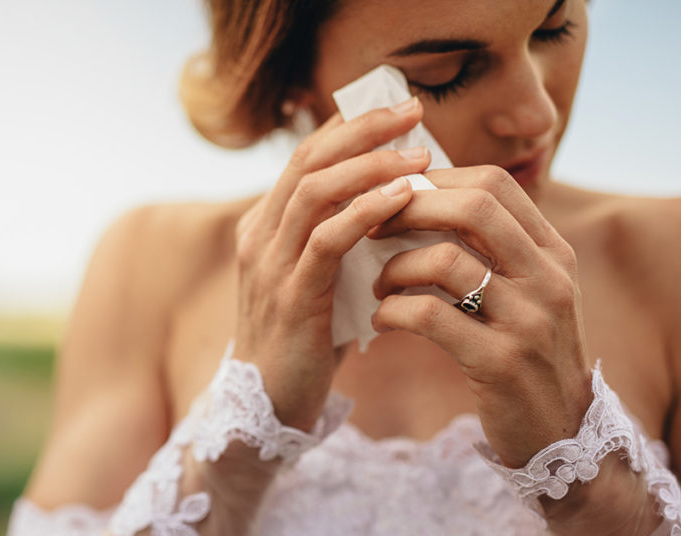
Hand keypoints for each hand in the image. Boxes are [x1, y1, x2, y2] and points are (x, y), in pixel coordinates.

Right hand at [233, 97, 430, 430]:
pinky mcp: (291, 297)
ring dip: (371, 166)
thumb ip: (343, 241)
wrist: (270, 405)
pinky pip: (327, 241)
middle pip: (309, 160)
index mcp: (266, 226)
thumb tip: (400, 202)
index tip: (399, 109)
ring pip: (315, 192)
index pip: (307, 157)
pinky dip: (365, 214)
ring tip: (420, 156)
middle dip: (363, 129)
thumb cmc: (306, 340)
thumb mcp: (322, 279)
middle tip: (413, 111)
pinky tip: (402, 200)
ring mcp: (270, 264)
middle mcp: (260, 235)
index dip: (351, 126)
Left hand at [369, 166, 593, 466]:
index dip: (436, 180)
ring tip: (378, 285)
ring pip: (444, 260)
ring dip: (395, 267)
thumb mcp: (529, 292)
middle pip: (472, 206)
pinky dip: (393, 312)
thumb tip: (427, 197)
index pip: (493, 183)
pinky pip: (430, 316)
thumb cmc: (527, 354)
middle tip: (372, 229)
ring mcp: (528, 321)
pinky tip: (382, 320)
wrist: (561, 433)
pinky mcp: (501, 363)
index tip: (395, 197)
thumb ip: (495, 248)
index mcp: (553, 252)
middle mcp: (548, 278)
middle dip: (409, 209)